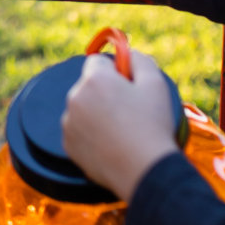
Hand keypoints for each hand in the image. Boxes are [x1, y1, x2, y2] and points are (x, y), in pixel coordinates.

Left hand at [62, 49, 182, 200]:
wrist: (145, 171)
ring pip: (82, 109)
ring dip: (96, 113)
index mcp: (94, 80)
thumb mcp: (156, 83)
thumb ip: (140, 60)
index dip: (114, 71)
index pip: (97, 62)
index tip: (127, 84)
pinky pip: (78, 131)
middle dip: (104, 92)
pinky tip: (111, 143)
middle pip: (88, 85)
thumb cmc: (152, 125)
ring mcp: (69, 123)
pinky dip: (90, 134)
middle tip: (129, 110)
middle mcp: (75, 98)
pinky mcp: (68, 145)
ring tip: (121, 130)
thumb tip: (128, 53)